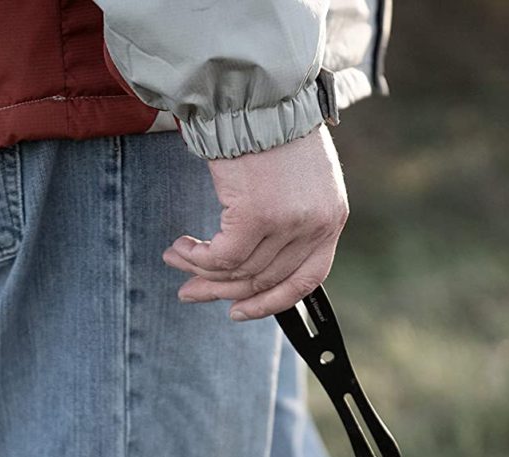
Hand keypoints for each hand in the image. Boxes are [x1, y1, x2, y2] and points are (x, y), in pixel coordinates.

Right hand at [163, 124, 348, 320]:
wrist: (261, 93)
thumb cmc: (274, 128)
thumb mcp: (301, 180)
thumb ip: (291, 220)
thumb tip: (255, 262)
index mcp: (332, 219)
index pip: (306, 280)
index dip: (270, 303)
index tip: (240, 311)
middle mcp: (315, 226)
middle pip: (265, 279)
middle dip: (221, 291)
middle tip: (191, 293)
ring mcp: (287, 224)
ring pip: (238, 271)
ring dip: (200, 271)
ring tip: (176, 260)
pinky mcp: (255, 217)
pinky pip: (220, 257)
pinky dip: (196, 258)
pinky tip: (181, 247)